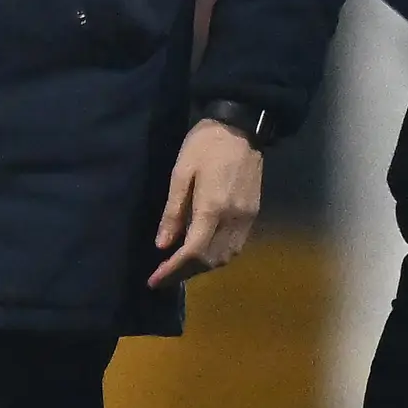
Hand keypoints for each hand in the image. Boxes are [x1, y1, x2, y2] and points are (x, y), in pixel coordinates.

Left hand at [150, 117, 265, 288]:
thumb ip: (173, 211)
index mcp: (213, 207)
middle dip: (186, 274)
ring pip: (226, 257)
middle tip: (163, 277)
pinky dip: (218, 256)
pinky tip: (203, 252)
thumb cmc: (205, 145)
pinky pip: (237, 246)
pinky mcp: (254, 213)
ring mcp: (247, 218)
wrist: (241, 126)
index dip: (173, 270)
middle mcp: (233, 219)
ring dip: (203, 268)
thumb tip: (162, 245)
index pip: (193, 252)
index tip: (154, 280)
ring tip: (181, 267)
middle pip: (211, 260)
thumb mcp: (181, 173)